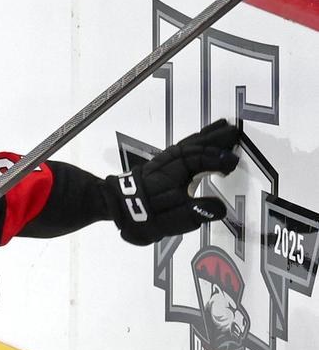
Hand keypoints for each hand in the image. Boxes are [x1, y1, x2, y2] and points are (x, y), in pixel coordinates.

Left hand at [106, 119, 240, 245]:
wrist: (114, 210)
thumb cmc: (142, 218)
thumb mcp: (168, 222)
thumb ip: (193, 215)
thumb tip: (220, 209)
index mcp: (171, 176)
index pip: (197, 161)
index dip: (216, 160)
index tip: (233, 163)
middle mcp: (166, 165)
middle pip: (193, 147)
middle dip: (215, 140)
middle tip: (235, 133)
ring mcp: (161, 164)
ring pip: (185, 145)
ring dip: (205, 136)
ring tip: (222, 127)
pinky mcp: (157, 165)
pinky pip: (179, 148)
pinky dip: (192, 141)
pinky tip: (199, 140)